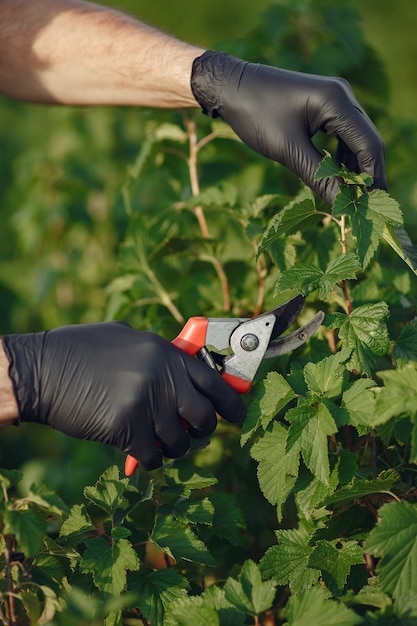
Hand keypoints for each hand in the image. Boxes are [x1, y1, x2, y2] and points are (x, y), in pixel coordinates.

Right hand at [2, 322, 244, 469]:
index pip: (215, 382)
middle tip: (191, 433)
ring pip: (179, 443)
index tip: (237, 416)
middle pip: (204, 417)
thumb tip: (183, 371)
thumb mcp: (126, 339)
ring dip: (171, 447)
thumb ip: (158, 355)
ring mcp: (147, 403)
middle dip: (202, 431)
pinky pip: (153, 456)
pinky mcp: (128, 428)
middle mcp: (163, 377)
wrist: (43, 371)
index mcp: (166, 353)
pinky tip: (136, 449)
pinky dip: (149, 459)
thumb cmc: (80, 351)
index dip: (232, 403)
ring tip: (154, 438)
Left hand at [191, 51, 386, 204]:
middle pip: (368, 142)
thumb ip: (319, 177)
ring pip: (357, 141)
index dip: (373, 178)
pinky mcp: (324, 107)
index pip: (369, 145)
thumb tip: (342, 205)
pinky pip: (343, 136)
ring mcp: (335, 100)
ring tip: (352, 199)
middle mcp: (343, 96)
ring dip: (355, 169)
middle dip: (368, 176)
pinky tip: (338, 179)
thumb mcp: (288, 150)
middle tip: (366, 208)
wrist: (230, 87)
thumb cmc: (255, 114)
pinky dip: (342, 159)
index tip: (371, 207)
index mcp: (337, 101)